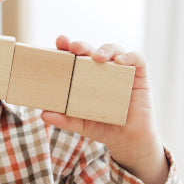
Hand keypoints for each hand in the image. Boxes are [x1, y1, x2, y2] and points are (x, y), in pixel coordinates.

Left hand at [41, 36, 168, 183]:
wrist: (127, 140)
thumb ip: (63, 119)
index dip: (67, 46)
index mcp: (86, 75)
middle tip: (74, 47)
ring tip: (97, 57)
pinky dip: (129, 56)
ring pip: (115, 49)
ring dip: (105, 49)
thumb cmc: (103, 126)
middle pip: (92, 49)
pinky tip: (120, 62)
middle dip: (83, 45)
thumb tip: (43, 114)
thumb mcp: (80, 124)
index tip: (60, 42)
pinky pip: (137, 60)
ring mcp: (122, 71)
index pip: (76, 56)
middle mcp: (103, 69)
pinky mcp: (140, 76)